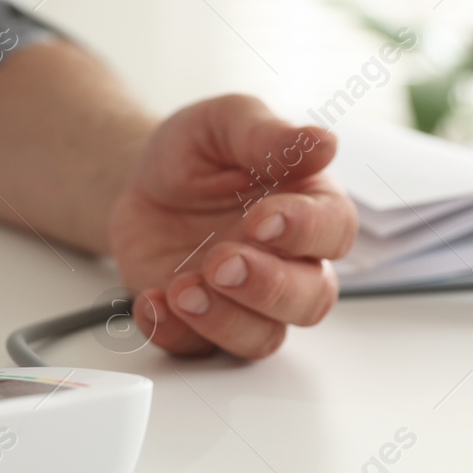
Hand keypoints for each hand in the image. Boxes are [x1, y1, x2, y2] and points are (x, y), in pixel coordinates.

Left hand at [107, 95, 357, 358]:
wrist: (139, 180)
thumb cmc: (197, 152)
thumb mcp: (225, 123)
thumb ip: (267, 135)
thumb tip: (324, 143)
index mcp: (307, 207)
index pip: (333, 230)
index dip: (305, 230)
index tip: (262, 219)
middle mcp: (287, 262)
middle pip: (310, 299)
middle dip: (268, 288)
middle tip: (220, 262)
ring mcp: (245, 299)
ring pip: (263, 337)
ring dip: (225, 321)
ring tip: (182, 288)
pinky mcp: (200, 322)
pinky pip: (199, 349)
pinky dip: (174, 333)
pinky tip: (152, 301)